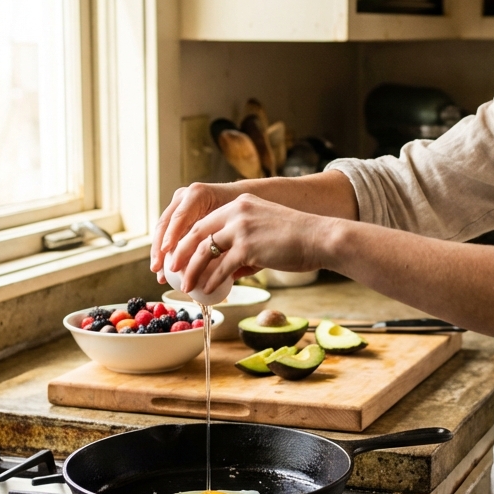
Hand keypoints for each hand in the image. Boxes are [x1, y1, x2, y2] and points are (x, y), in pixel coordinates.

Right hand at [151, 182, 242, 281]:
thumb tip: (223, 266)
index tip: (166, 251)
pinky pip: (168, 236)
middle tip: (158, 269)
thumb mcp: (235, 221)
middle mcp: (184, 197)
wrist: (242, 198)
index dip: (171, 235)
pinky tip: (165, 273)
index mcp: (198, 194)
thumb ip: (224, 237)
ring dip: (159, 255)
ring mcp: (178, 206)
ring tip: (160, 276)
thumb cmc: (242, 211)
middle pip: (165, 224)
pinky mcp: (177, 218)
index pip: (180, 217)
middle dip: (159, 248)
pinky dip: (166, 255)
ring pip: (163, 232)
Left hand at [170, 194, 328, 295]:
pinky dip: (212, 280)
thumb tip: (228, 265)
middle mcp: (237, 212)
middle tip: (173, 270)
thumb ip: (244, 239)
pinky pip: (222, 267)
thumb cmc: (298, 238)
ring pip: (205, 251)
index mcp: (240, 204)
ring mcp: (242, 229)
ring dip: (193, 271)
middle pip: (197, 234)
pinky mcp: (248, 248)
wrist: (320, 238)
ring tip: (187, 286)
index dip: (188, 240)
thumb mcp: (265, 227)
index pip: (204, 221)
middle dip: (181, 254)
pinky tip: (208, 290)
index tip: (179, 255)